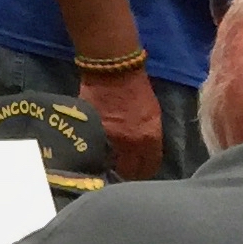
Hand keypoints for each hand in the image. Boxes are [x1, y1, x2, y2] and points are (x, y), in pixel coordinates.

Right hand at [82, 65, 163, 180]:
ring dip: (111, 164)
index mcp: (148, 138)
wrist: (113, 70)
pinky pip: (95, 149)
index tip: (140, 172)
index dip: (144, 171)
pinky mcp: (90, 131)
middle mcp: (129, 143)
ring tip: (110, 164)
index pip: (148, 166)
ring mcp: (107, 138)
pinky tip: (98, 151)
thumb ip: (149, 137)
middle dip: (127, 172)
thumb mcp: (152, 115)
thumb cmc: (137, 89)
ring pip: (109, 162)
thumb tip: (142, 152)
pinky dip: (97, 152)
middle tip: (124, 172)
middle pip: (128, 170)